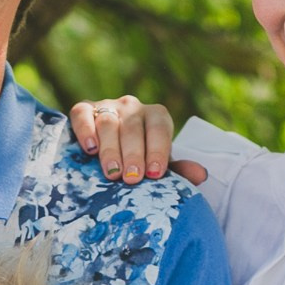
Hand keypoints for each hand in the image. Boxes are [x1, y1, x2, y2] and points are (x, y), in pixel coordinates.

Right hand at [66, 96, 200, 185]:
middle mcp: (133, 107)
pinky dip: (86, 130)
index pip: (160, 128)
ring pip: (109, 123)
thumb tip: (201, 175)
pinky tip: (90, 149)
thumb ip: (178, 170)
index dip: (158, 150)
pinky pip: (82, 114)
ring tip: (112, 173)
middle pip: (133, 127)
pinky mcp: (84, 109)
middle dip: (133, 154)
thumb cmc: (140, 160)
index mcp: (157, 116)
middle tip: (132, 179)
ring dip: (110, 149)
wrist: (111, 149)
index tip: (155, 173)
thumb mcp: (159, 165)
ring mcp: (108, 106)